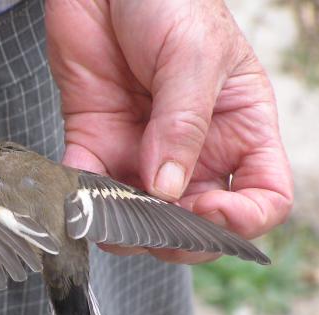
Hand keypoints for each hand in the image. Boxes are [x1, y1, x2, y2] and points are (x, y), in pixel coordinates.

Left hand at [45, 0, 292, 262]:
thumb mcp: (193, 54)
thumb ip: (184, 123)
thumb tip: (168, 188)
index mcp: (239, 128)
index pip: (262, 197)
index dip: (241, 219)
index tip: (208, 211)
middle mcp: (193, 149)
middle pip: (196, 221)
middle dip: (176, 235)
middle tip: (153, 224)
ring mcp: (143, 151)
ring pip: (140, 216)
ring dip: (125, 225)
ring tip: (111, 211)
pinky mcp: (96, 142)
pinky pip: (89, 186)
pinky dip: (81, 199)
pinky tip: (77, 193)